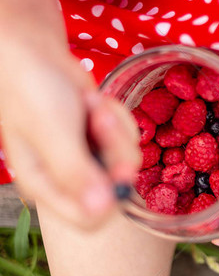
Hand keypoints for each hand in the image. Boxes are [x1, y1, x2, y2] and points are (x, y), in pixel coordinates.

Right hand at [0, 39, 140, 228]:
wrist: (35, 54)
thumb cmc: (32, 93)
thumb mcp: (51, 134)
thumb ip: (75, 172)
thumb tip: (103, 208)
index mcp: (47, 188)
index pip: (90, 220)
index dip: (111, 197)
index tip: (117, 169)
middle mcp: (70, 180)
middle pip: (117, 187)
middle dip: (114, 147)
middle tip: (97, 117)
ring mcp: (88, 160)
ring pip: (127, 160)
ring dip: (115, 127)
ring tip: (90, 104)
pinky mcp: (102, 141)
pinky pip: (129, 138)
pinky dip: (118, 117)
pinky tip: (94, 101)